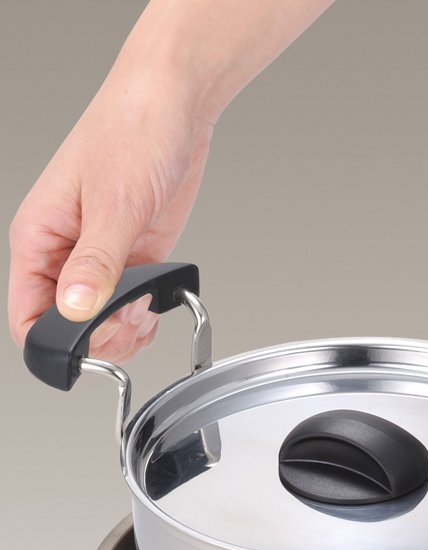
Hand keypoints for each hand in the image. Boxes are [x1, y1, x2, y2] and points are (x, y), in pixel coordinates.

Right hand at [8, 74, 212, 361]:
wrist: (176, 105)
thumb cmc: (132, 130)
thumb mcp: (114, 202)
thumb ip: (96, 263)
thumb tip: (75, 309)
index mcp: (39, 235)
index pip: (26, 311)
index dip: (54, 339)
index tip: (90, 341)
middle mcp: (65, 251)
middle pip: (66, 324)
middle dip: (99, 336)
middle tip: (128, 320)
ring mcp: (101, 257)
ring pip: (100, 321)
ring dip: (125, 330)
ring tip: (144, 309)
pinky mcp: (134, 257)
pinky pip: (130, 306)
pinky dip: (143, 317)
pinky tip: (156, 306)